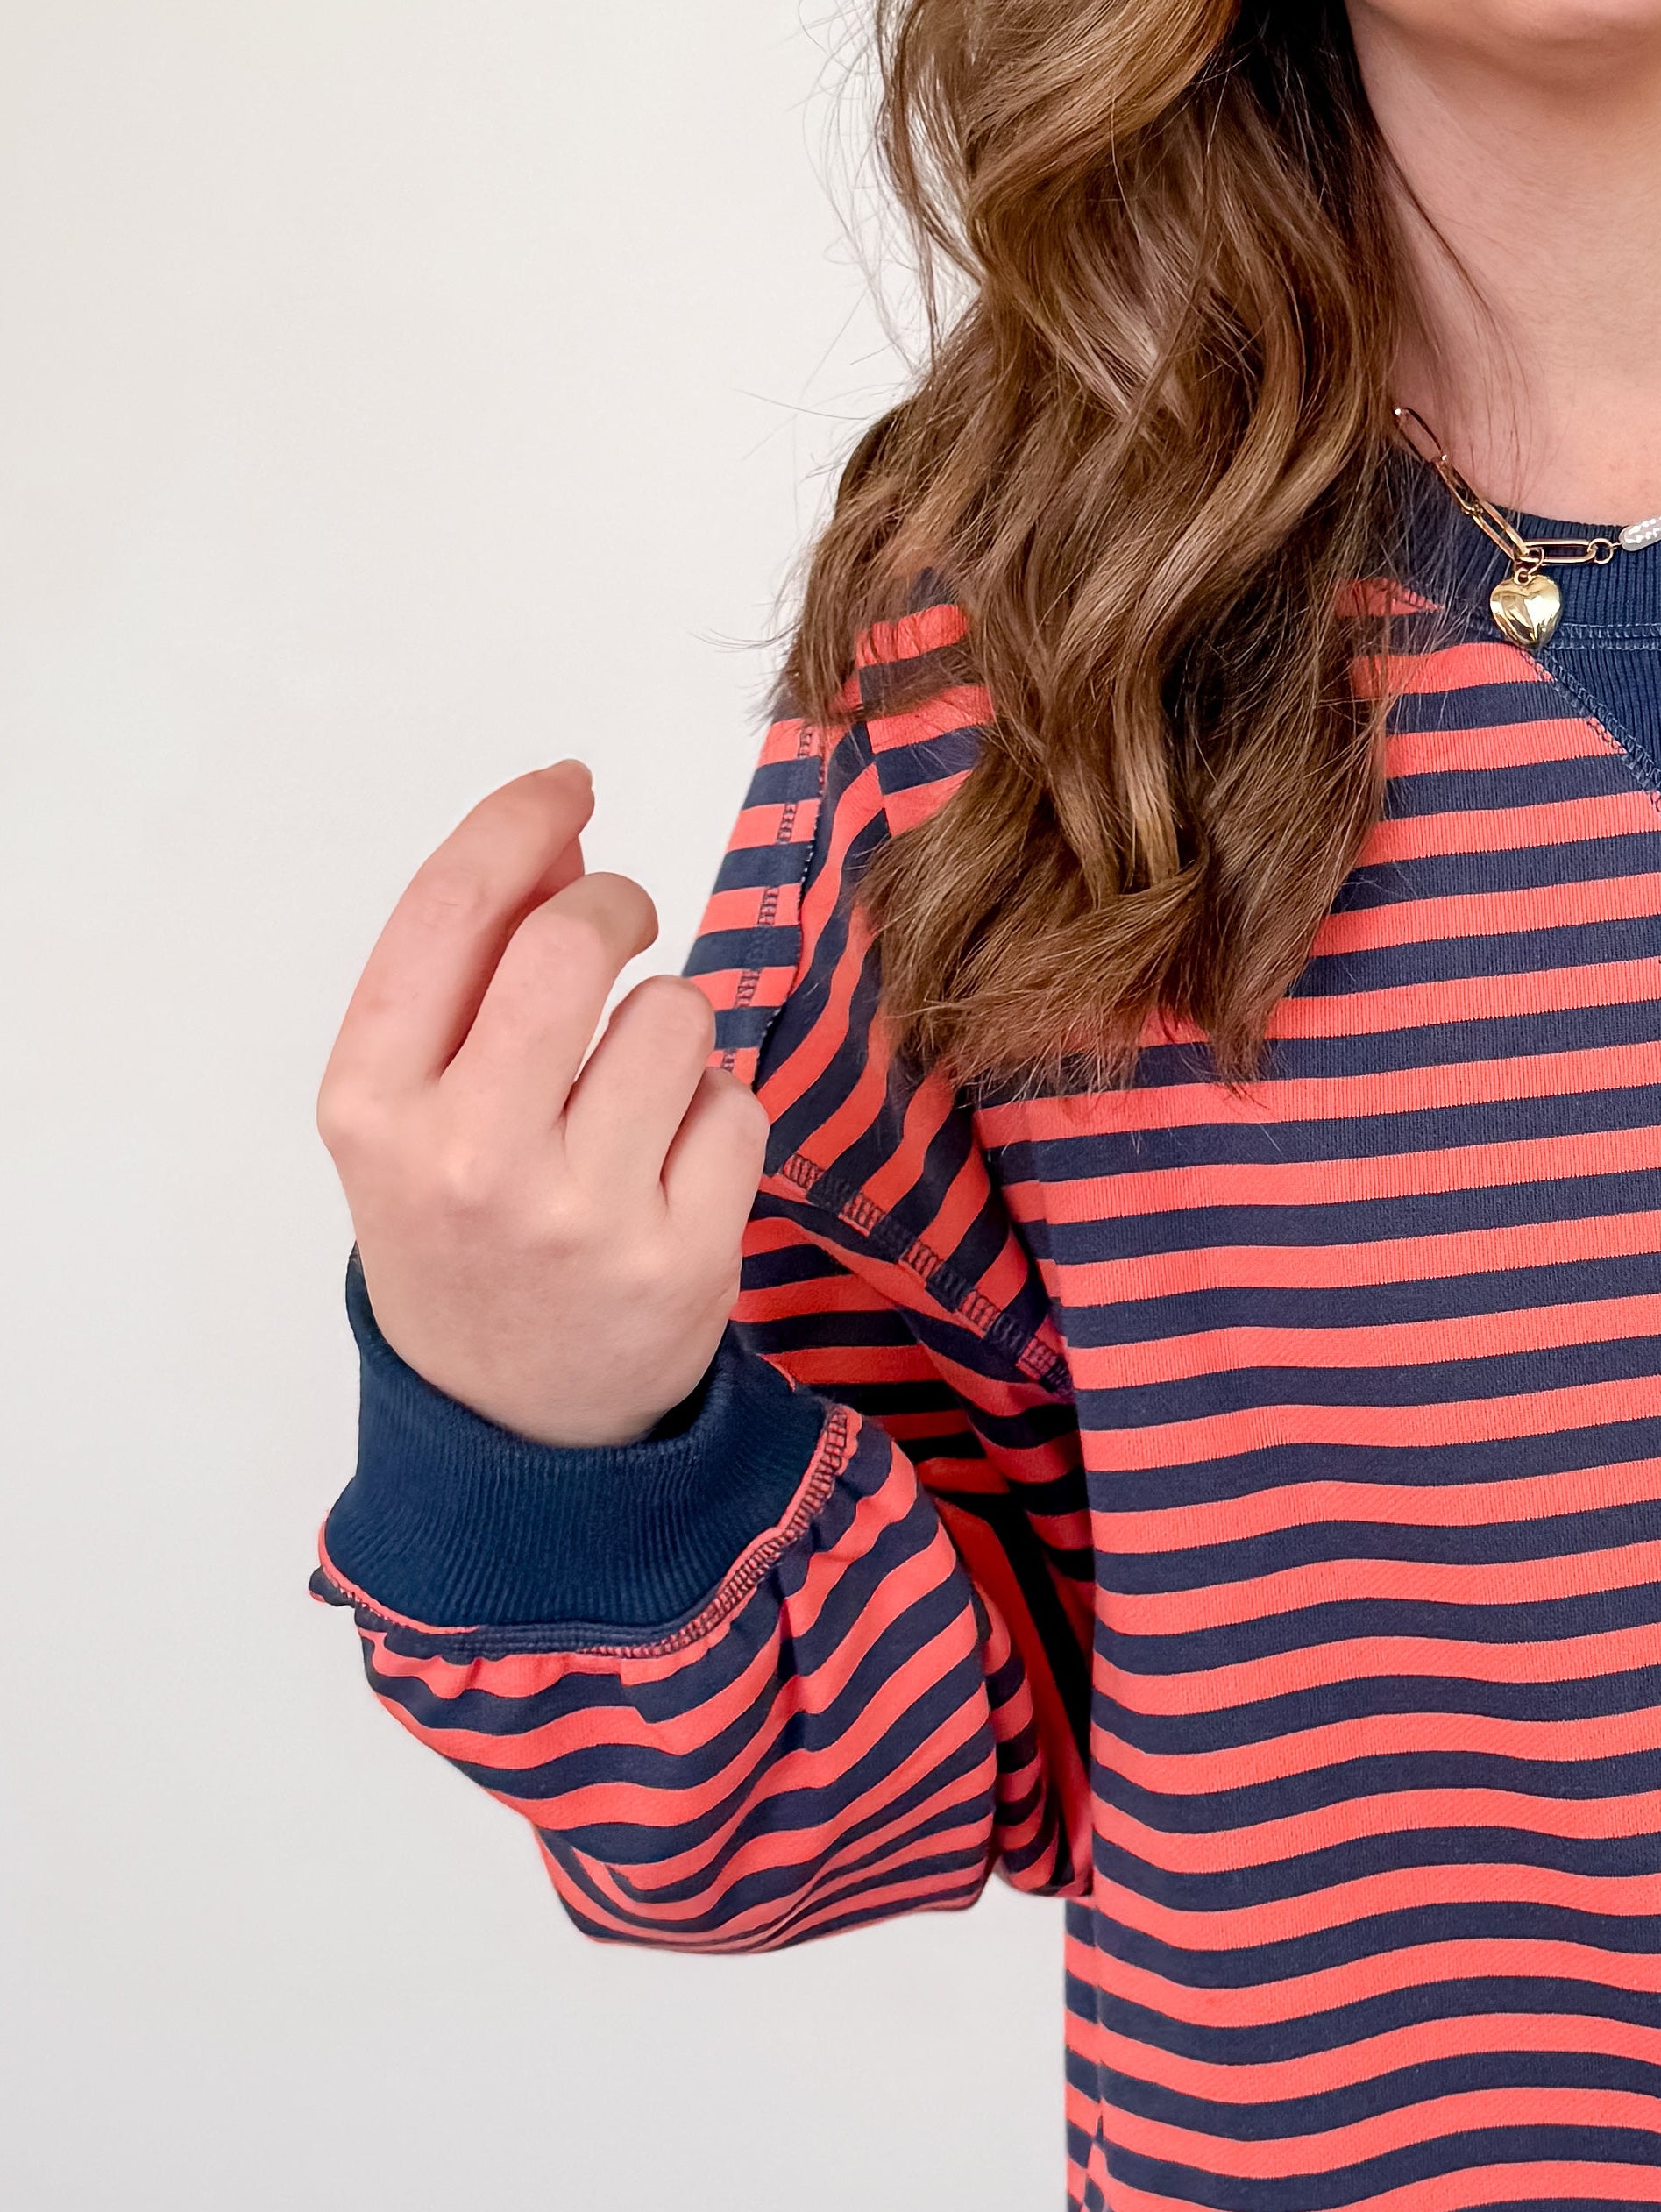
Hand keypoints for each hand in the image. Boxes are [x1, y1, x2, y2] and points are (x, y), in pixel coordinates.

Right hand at [317, 761, 765, 1447]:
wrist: (508, 1425)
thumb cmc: (460, 1230)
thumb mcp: (410, 1110)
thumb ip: (463, 973)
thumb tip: (557, 833)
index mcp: (373, 1107)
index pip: (451, 911)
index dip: (519, 821)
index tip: (567, 787)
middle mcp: (467, 1157)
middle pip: (572, 940)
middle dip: (612, 902)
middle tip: (618, 920)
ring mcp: (579, 1214)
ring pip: (676, 1014)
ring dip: (671, 1025)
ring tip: (629, 1095)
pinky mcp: (682, 1257)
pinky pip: (736, 1103)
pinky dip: (716, 1116)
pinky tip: (669, 1169)